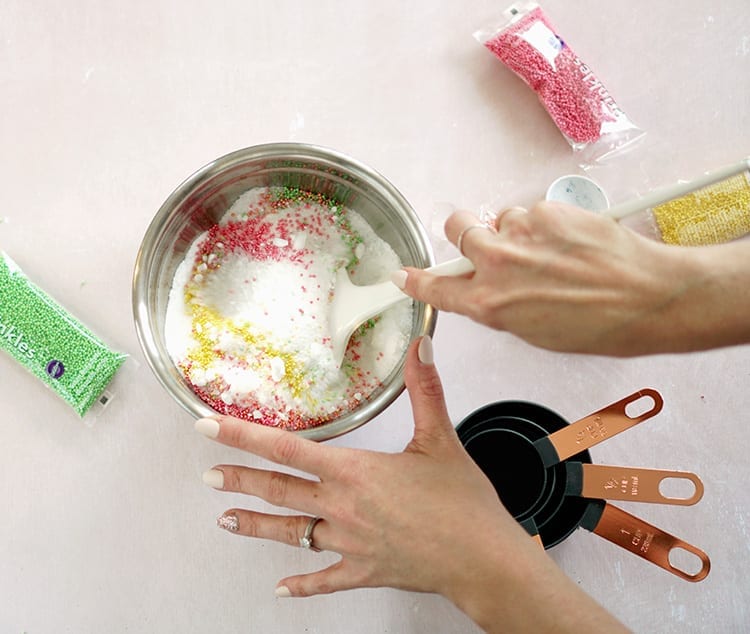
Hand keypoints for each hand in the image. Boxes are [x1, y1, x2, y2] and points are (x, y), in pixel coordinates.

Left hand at [194, 337, 627, 632]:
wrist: (483, 559)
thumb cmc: (463, 503)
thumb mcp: (441, 439)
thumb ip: (424, 391)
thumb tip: (420, 346)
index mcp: (354, 472)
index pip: (286, 448)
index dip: (242, 436)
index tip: (209, 428)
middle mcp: (342, 507)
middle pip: (278, 491)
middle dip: (239, 481)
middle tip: (209, 476)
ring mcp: (349, 543)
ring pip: (290, 534)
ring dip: (254, 526)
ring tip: (225, 519)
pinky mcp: (363, 571)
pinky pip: (324, 578)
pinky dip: (302, 583)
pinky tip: (283, 587)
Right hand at [398, 202, 747, 355]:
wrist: (648, 297)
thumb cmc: (599, 325)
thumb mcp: (534, 332)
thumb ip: (499, 307)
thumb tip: (487, 289)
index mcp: (490, 305)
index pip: (435, 289)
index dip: (417, 280)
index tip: (404, 275)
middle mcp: (497, 265)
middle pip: (456, 229)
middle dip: (466, 232)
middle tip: (490, 242)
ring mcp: (520, 234)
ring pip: (499, 218)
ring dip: (514, 230)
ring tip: (551, 250)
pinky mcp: (545, 210)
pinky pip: (531, 211)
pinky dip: (544, 223)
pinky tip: (569, 242)